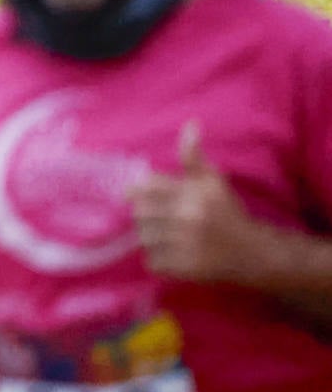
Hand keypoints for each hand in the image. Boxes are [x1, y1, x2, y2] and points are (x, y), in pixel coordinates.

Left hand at [128, 122, 260, 281]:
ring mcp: (187, 244)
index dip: (136, 192)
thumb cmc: (228, 213)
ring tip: (169, 237)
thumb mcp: (213, 182)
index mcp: (193, 193)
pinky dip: (159, 260)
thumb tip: (191, 123)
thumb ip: (194, 156)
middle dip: (146, 217)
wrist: (255, 252)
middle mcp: (189, 217)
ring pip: (144, 238)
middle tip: (159, 219)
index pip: (145, 188)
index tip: (135, 196)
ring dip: (152, 239)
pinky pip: (153, 261)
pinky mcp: (186, 267)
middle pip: (140, 214)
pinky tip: (175, 254)